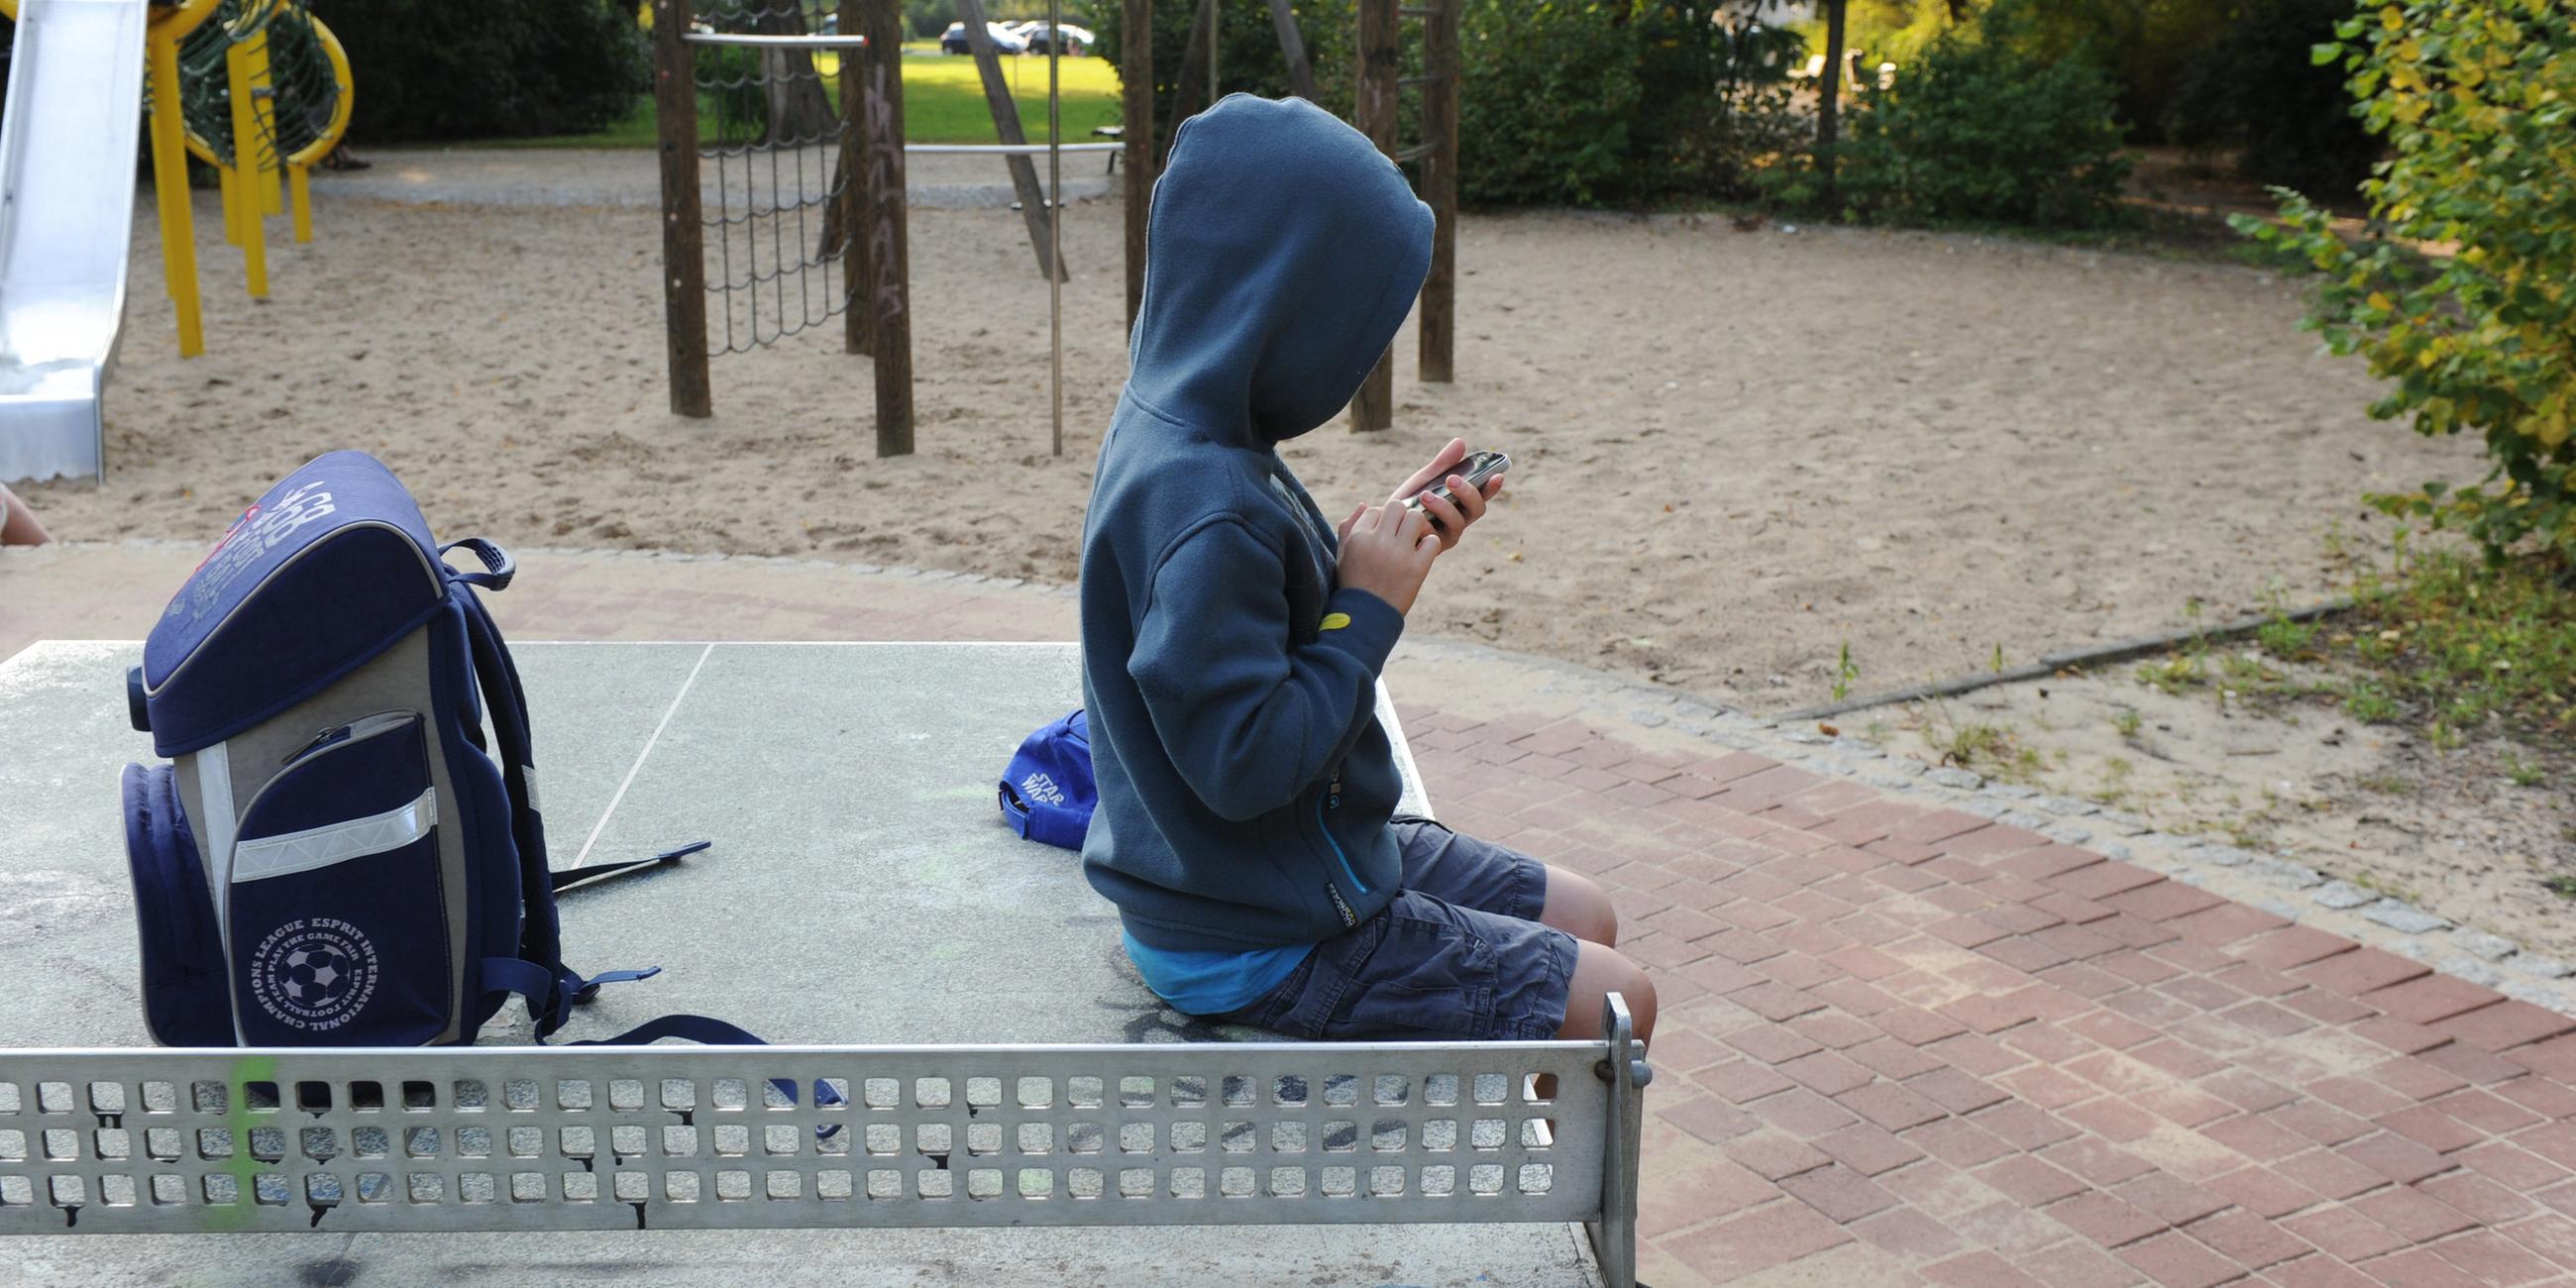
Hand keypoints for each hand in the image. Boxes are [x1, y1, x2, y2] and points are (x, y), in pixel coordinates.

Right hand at [1333, 501, 1439, 615]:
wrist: (1366, 618)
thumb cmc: (1353, 584)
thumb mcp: (1342, 555)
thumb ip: (1348, 528)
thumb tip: (1364, 504)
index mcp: (1358, 537)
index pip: (1375, 509)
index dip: (1381, 520)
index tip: (1384, 534)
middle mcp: (1378, 541)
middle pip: (1397, 506)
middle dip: (1401, 516)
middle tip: (1402, 531)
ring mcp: (1398, 554)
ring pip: (1416, 518)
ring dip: (1417, 527)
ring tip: (1413, 540)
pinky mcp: (1417, 568)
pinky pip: (1433, 541)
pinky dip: (1430, 544)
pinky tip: (1422, 554)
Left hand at [1390, 437, 1502, 551]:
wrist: (1384, 524)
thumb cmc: (1409, 501)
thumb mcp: (1424, 480)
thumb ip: (1443, 464)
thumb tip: (1460, 442)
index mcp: (1462, 504)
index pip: (1483, 495)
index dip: (1493, 487)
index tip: (1497, 475)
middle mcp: (1460, 521)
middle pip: (1477, 509)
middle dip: (1467, 493)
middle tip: (1451, 479)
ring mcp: (1448, 536)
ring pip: (1457, 523)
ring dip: (1443, 507)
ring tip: (1424, 495)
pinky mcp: (1433, 548)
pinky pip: (1434, 537)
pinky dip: (1424, 523)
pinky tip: (1412, 515)